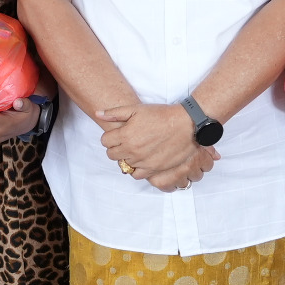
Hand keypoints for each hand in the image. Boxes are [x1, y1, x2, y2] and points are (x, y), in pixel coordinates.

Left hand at [98, 103, 214, 192]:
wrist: (186, 125)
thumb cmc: (162, 115)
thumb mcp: (137, 109)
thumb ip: (115, 113)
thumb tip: (98, 113)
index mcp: (125, 134)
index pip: (104, 141)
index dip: (110, 136)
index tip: (118, 133)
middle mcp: (132, 150)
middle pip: (112, 154)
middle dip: (116, 147)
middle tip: (126, 141)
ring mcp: (142, 161)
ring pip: (123, 165)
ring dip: (126, 158)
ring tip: (135, 149)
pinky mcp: (153, 169)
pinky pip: (136, 175)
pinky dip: (136, 169)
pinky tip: (141, 160)